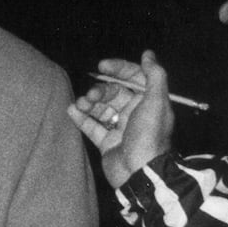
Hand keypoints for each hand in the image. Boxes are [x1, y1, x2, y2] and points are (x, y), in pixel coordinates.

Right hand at [68, 50, 173, 187]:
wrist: (140, 173)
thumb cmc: (149, 135)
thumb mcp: (156, 102)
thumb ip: (154, 75)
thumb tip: (148, 53)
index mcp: (149, 102)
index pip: (134, 78)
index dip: (120, 69)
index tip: (102, 65)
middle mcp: (135, 113)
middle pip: (114, 93)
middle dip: (100, 90)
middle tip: (90, 95)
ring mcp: (120, 128)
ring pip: (102, 108)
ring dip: (89, 103)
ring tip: (80, 104)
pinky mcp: (107, 143)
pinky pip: (92, 126)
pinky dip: (81, 117)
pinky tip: (72, 110)